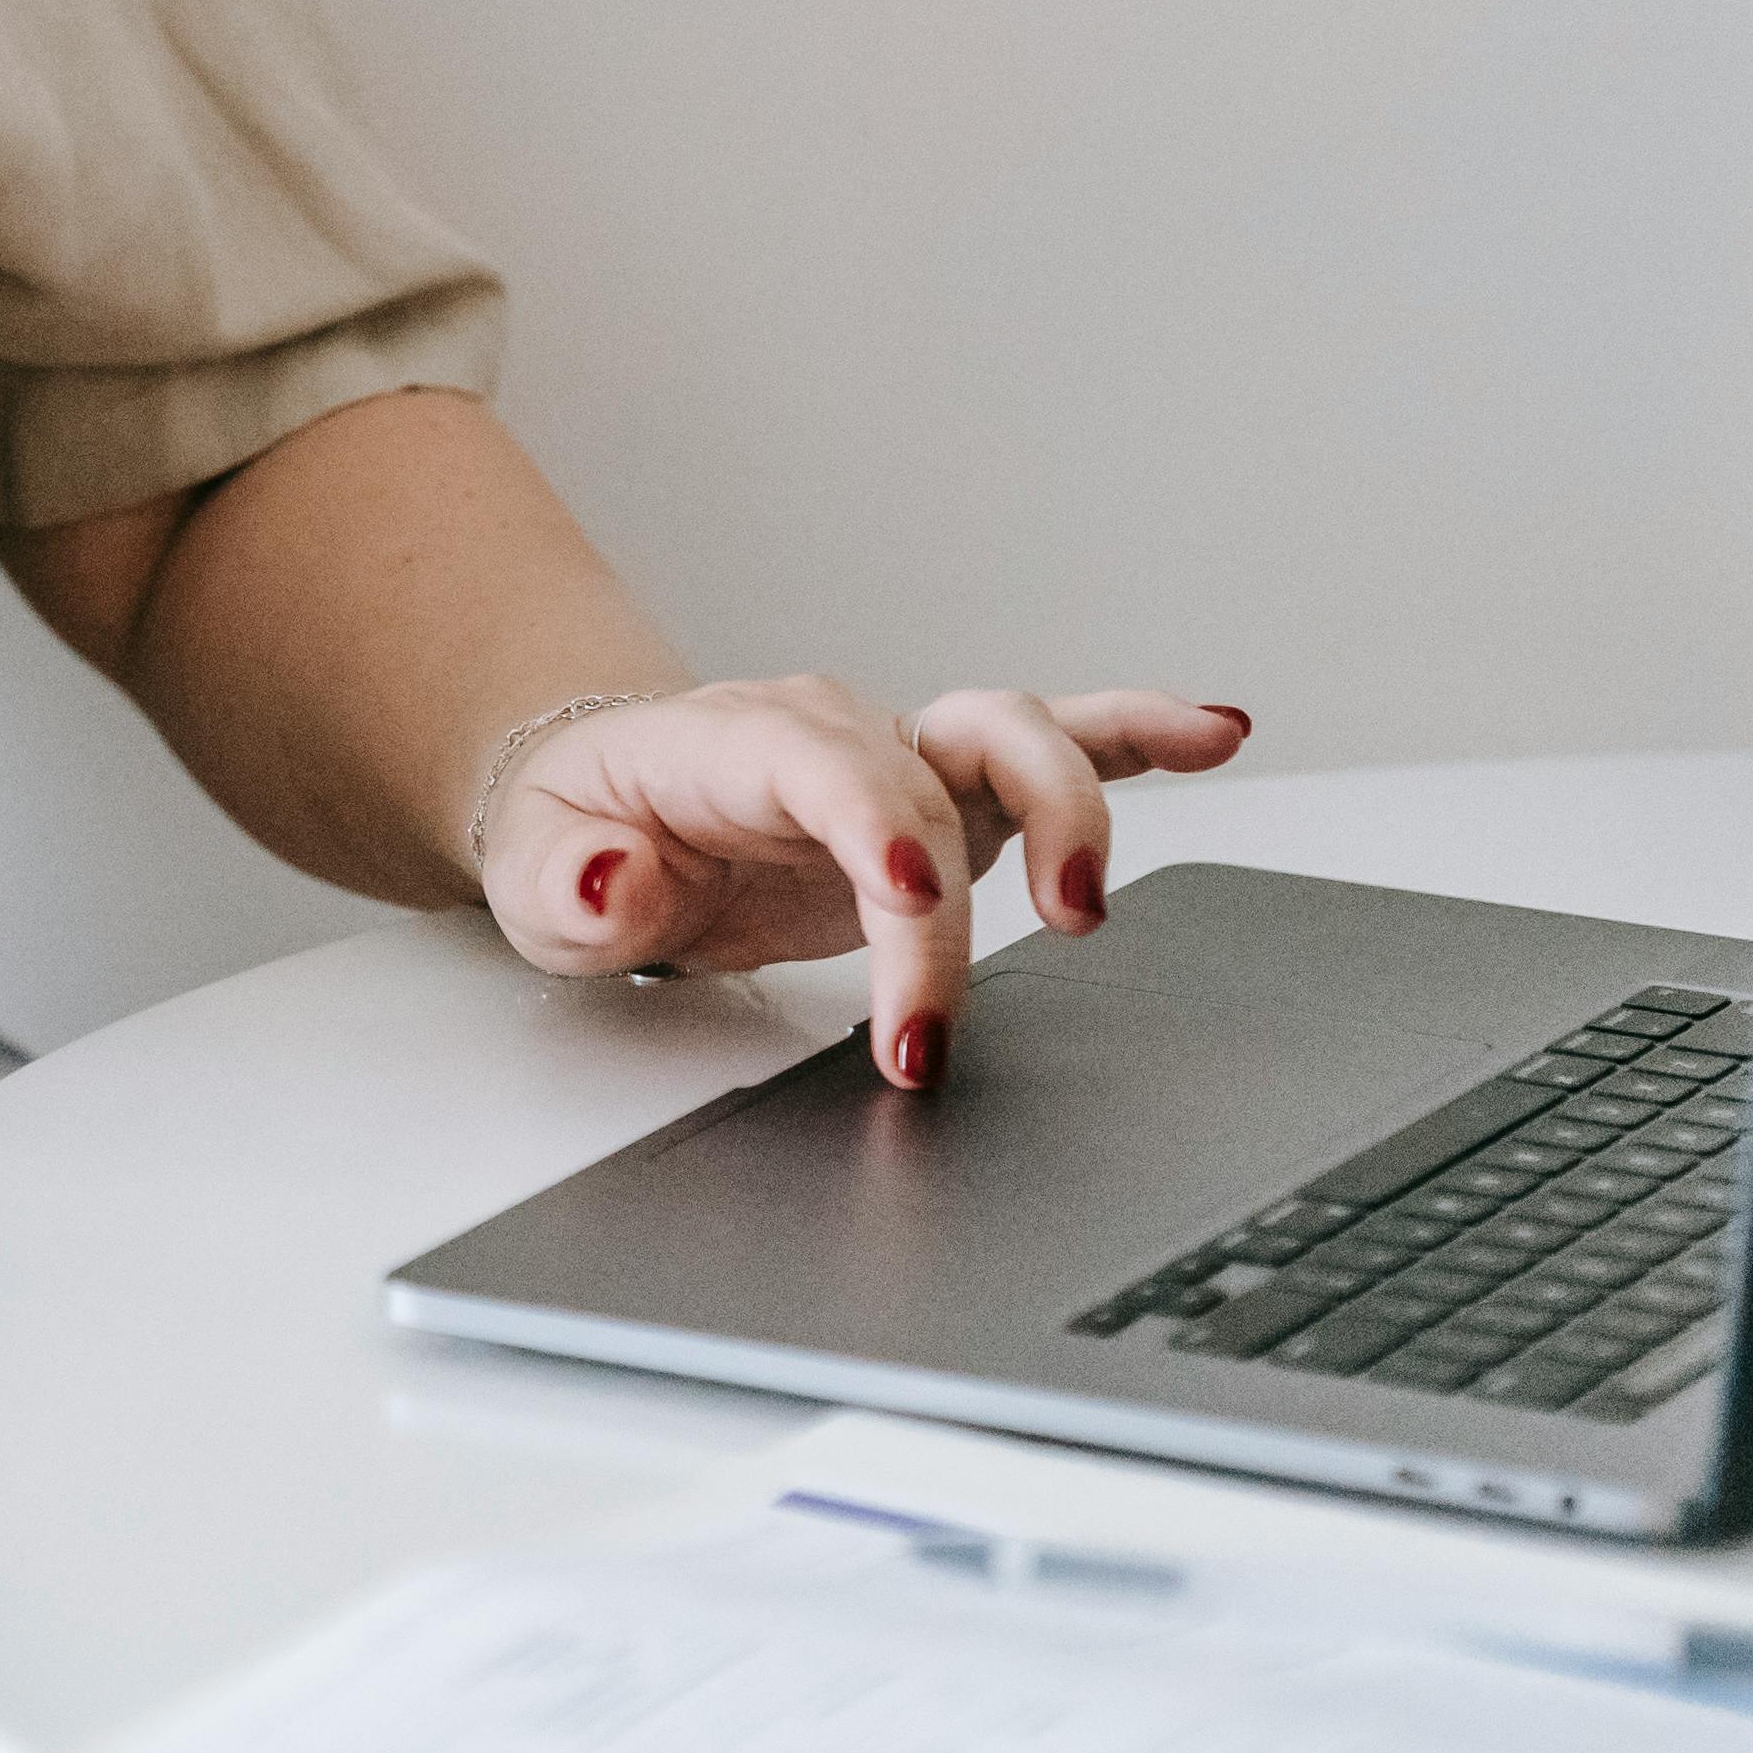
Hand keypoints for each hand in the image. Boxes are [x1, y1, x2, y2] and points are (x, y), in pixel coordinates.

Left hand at [477, 679, 1252, 1084]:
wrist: (603, 805)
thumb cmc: (578, 834)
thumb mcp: (535, 875)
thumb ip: (574, 884)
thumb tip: (618, 880)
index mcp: (732, 742)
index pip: (825, 769)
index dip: (879, 829)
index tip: (911, 905)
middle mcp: (832, 732)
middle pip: (929, 779)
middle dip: (957, 898)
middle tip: (940, 1020)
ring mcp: (901, 757)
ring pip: (1013, 739)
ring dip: (1074, 809)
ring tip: (1089, 909)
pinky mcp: (950, 797)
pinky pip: (1058, 747)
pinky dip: (1139, 738)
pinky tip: (1217, 734)